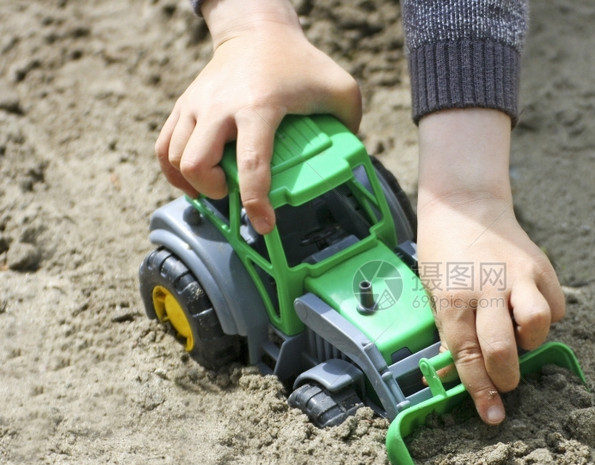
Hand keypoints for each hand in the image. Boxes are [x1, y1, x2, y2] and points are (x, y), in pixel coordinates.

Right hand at [155, 0, 360, 233]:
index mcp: (259, 106)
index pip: (252, 163)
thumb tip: (350, 162)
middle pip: (197, 163)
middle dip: (213, 190)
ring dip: (193, 183)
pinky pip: (164, 147)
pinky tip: (191, 181)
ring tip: (216, 188)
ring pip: (175, 157)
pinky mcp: (184, 106)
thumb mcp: (338, 88)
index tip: (264, 224)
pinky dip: (173, 171)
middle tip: (233, 194)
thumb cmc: (299, 62)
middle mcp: (221, 106)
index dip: (256, 202)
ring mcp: (197, 105)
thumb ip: (348, 123)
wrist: (256, 30)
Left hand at [416, 109, 565, 424]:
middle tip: (505, 380)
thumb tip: (457, 379)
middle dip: (507, 376)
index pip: (467, 356)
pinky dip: (545, 318)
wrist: (465, 206)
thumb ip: (450, 333)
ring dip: (531, 341)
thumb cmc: (443, 257)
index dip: (481, 392)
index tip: (493, 416)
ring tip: (518, 336)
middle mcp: (487, 288)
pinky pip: (554, 307)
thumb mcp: (432, 294)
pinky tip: (527, 309)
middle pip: (503, 347)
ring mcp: (518, 276)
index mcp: (453, 299)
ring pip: (538, 325)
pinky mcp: (541, 267)